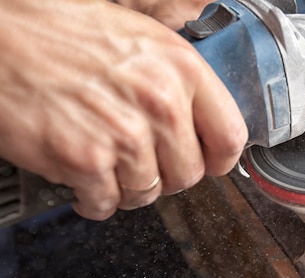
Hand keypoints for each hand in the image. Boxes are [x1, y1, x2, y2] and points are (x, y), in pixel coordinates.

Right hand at [0, 0, 247, 219]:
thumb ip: (178, 79)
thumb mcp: (139, 38)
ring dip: (130, 188)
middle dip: (167, 175)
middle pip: (189, 174)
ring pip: (149, 193)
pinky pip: (107, 204)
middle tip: (146, 163)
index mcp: (181, 68)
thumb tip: (205, 117)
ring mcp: (124, 134)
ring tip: (110, 167)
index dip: (219, 158)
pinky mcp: (85, 160)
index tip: (208, 162)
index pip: (230, 136)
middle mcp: (160, 102)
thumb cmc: (61, 33)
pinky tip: (85, 180)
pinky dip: (96, 200)